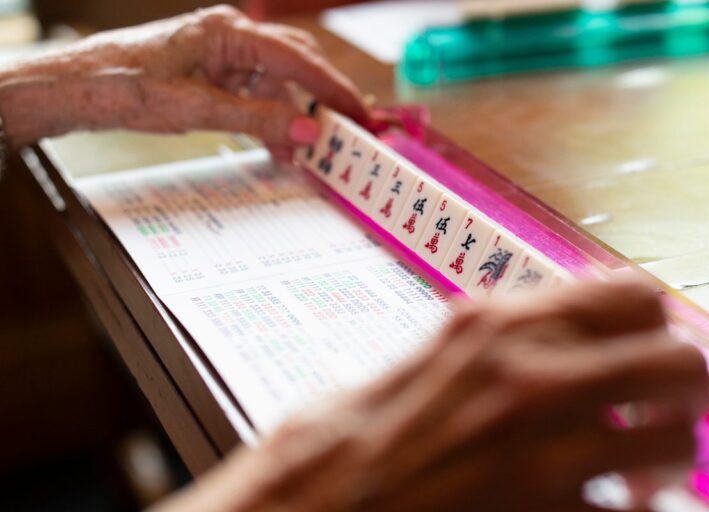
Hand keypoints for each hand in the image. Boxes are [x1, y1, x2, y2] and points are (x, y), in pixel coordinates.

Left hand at [0, 5, 366, 150]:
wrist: (76, 88)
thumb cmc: (126, 86)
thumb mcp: (199, 109)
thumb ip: (259, 119)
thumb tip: (307, 131)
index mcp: (229, 32)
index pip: (296, 58)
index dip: (331, 89)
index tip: (358, 113)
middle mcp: (229, 37)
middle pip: (292, 65)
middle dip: (319, 100)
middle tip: (345, 130)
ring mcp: (219, 55)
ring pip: (274, 83)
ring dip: (291, 117)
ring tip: (305, 151)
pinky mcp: (209, 74)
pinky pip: (252, 95)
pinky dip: (268, 120)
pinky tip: (275, 144)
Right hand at [154, 279, 708, 511]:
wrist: (317, 501)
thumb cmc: (355, 432)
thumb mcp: (434, 352)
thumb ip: (505, 334)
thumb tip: (564, 326)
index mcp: (496, 323)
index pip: (632, 294)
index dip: (655, 323)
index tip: (647, 345)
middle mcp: (528, 375)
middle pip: (677, 362)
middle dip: (682, 388)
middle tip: (663, 408)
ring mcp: (542, 450)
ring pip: (675, 442)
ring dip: (666, 456)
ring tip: (639, 470)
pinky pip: (629, 511)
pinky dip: (624, 508)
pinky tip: (595, 506)